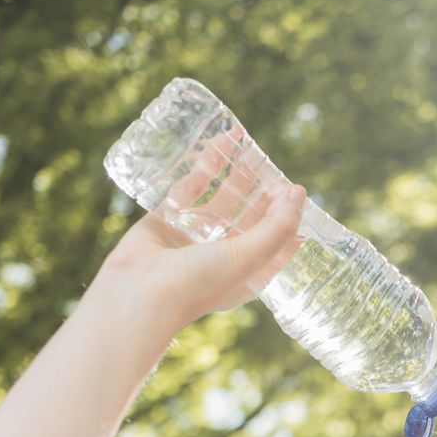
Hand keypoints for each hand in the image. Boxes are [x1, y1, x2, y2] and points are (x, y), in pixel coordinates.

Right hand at [87, 145, 307, 331]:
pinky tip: (216, 146)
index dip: (288, 220)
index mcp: (246, 274)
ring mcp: (192, 240)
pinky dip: (201, 170)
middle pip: (248, 217)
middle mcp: (221, 258)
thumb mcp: (251, 256)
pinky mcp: (165, 222)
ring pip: (218, 200)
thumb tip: (299, 192)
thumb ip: (279, 226)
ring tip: (244, 143)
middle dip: (260, 190)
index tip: (297, 192)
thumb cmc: (199, 283)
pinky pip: (187, 191)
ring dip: (232, 174)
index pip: (276, 244)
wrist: (138, 294)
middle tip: (269, 161)